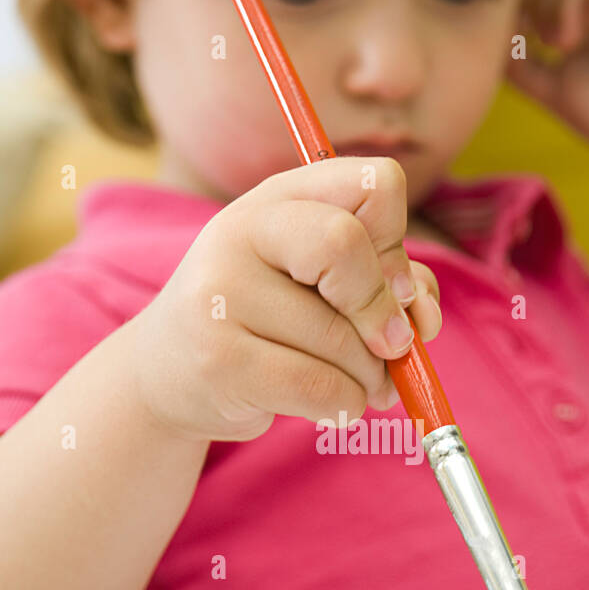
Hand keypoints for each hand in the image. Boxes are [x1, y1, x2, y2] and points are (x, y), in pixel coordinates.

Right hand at [131, 157, 441, 443]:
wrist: (167, 376)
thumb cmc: (267, 323)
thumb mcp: (321, 282)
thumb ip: (387, 281)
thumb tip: (420, 317)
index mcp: (278, 198)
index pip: (372, 184)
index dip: (398, 242)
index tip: (396, 287)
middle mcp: (240, 231)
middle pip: (346, 245)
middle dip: (384, 311)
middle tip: (392, 346)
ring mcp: (221, 294)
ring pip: (343, 339)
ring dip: (371, 377)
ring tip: (355, 384)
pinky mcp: (220, 360)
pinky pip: (321, 387)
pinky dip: (346, 406)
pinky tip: (332, 405)